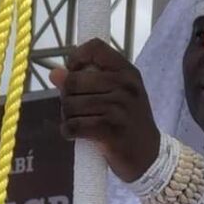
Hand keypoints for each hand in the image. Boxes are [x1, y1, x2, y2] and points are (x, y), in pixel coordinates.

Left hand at [50, 39, 159, 182]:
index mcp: (127, 72)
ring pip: (70, 105)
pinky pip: (73, 126)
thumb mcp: (117, 95)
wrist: (149, 156)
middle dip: (66, 97)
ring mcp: (119, 108)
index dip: (76, 58)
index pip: (95, 47)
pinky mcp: (111, 131)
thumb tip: (54, 74)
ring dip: (67, 117)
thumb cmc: (129, 122)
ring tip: (79, 123)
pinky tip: (75, 134)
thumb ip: (86, 81)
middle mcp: (125, 86)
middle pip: (73, 80)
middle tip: (76, 109)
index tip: (74, 73)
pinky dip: (68, 132)